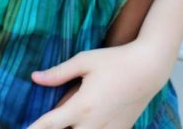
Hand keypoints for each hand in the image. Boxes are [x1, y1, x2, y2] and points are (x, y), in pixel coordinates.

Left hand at [27, 43, 166, 128]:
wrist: (149, 69)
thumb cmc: (115, 61)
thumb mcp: (84, 61)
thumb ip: (58, 73)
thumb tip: (35, 78)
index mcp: (82, 106)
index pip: (50, 124)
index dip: (34, 128)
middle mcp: (94, 124)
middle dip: (55, 128)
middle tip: (51, 118)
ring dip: (72, 128)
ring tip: (67, 117)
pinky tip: (84, 120)